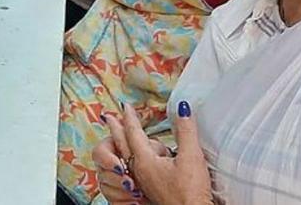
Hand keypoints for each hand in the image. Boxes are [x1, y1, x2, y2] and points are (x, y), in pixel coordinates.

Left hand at [96, 102, 212, 204]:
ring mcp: (144, 181)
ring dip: (124, 143)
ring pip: (129, 157)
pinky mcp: (152, 189)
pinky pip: (136, 168)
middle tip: (109, 117)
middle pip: (124, 145)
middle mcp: (140, 171)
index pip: (134, 133)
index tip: (125, 106)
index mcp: (145, 161)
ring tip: (121, 135)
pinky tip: (139, 159)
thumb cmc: (190, 193)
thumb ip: (186, 131)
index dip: (130, 117)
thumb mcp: (191, 157)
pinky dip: (133, 157)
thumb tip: (183, 109)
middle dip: (117, 129)